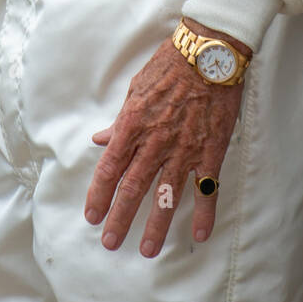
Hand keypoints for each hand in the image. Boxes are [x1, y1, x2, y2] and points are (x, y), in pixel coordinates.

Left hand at [83, 18, 250, 257]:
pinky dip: (204, 211)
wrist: (208, 52)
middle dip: (120, 219)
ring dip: (156, 225)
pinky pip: (206, 187)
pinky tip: (200, 234)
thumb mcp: (135, 88)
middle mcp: (155, 141)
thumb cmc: (170, 65)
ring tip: (148, 249)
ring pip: (166, 195)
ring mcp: (184, 148)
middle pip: (133, 188)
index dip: (98, 195)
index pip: (109, 168)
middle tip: (111, 243)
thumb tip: (100, 139)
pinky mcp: (211, 149)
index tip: (91, 216)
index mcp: (133, 124)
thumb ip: (120, 120)